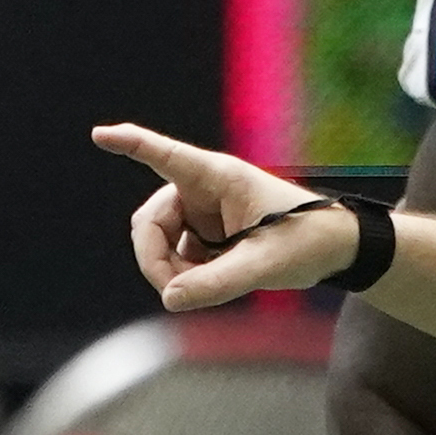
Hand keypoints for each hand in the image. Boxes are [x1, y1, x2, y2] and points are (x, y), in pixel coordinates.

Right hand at [94, 122, 350, 312]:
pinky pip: (177, 256)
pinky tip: (212, 284)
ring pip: (159, 243)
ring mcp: (200, 211)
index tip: (100, 134)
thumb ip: (217, 284)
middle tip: (173, 294)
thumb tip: (170, 300)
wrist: (335, 249)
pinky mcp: (205, 233)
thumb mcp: (264, 266)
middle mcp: (201, 189)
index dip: (131, 144)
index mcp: (216, 177)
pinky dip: (187, 275)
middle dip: (155, 260)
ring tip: (207, 288)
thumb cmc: (308, 241)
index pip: (165, 155)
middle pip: (150, 222)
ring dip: (172, 271)